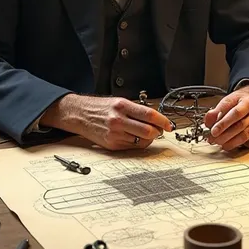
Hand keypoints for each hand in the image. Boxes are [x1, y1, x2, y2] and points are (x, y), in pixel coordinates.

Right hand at [42, 93, 172, 150]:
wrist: (80, 115)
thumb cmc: (100, 107)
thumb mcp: (118, 102)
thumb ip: (136, 109)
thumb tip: (155, 118)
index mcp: (122, 106)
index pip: (148, 114)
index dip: (162, 120)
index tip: (169, 124)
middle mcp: (118, 120)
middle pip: (147, 131)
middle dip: (157, 132)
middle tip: (160, 130)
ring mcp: (115, 134)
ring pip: (141, 141)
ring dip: (148, 138)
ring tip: (146, 133)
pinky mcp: (112, 145)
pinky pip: (132, 147)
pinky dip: (138, 143)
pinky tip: (135, 137)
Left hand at [204, 85, 248, 151]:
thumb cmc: (242, 101)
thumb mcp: (229, 100)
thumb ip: (217, 110)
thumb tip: (208, 121)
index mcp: (248, 101)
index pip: (234, 113)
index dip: (222, 123)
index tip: (212, 130)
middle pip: (239, 125)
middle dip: (224, 134)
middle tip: (213, 139)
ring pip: (244, 136)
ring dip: (230, 142)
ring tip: (219, 143)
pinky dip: (240, 145)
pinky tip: (231, 144)